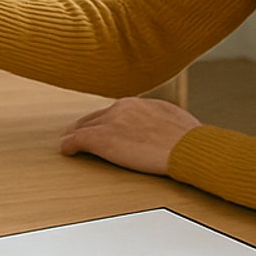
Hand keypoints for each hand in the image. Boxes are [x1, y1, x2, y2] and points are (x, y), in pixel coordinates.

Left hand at [58, 98, 200, 174]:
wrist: (187, 147)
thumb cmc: (189, 139)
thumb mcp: (174, 121)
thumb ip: (161, 121)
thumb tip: (165, 128)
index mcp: (138, 104)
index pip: (114, 111)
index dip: (106, 122)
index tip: (104, 128)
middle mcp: (121, 108)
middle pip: (95, 117)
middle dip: (86, 126)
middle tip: (78, 134)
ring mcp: (110, 122)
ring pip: (83, 126)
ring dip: (75, 135)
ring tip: (69, 142)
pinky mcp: (101, 138)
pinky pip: (77, 140)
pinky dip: (69, 145)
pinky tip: (66, 151)